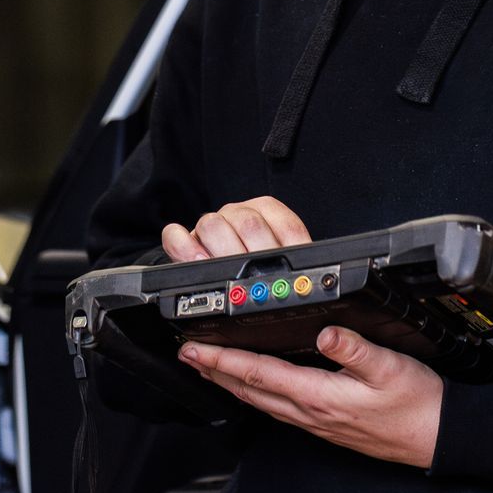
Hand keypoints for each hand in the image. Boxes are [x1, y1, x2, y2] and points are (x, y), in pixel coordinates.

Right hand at [162, 196, 309, 260]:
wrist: (224, 264)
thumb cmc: (257, 265)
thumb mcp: (282, 261)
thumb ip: (298, 260)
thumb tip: (316, 269)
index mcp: (269, 212)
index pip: (286, 224)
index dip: (292, 250)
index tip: (293, 274)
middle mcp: (239, 214)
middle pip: (249, 224)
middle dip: (254, 256)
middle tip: (256, 280)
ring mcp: (212, 224)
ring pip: (213, 224)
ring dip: (221, 252)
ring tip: (227, 273)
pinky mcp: (186, 239)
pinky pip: (176, 235)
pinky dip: (185, 250)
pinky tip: (197, 263)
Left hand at [179, 326, 443, 468]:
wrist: (438, 438)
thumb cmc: (418, 404)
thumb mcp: (390, 367)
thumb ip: (355, 348)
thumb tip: (325, 331)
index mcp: (320, 396)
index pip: (259, 374)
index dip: (222, 360)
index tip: (195, 349)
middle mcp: (311, 414)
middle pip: (250, 391)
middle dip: (214, 372)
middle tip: (187, 356)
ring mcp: (317, 423)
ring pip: (261, 402)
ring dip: (231, 384)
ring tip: (210, 370)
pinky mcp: (327, 425)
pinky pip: (279, 409)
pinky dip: (257, 394)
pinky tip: (256, 388)